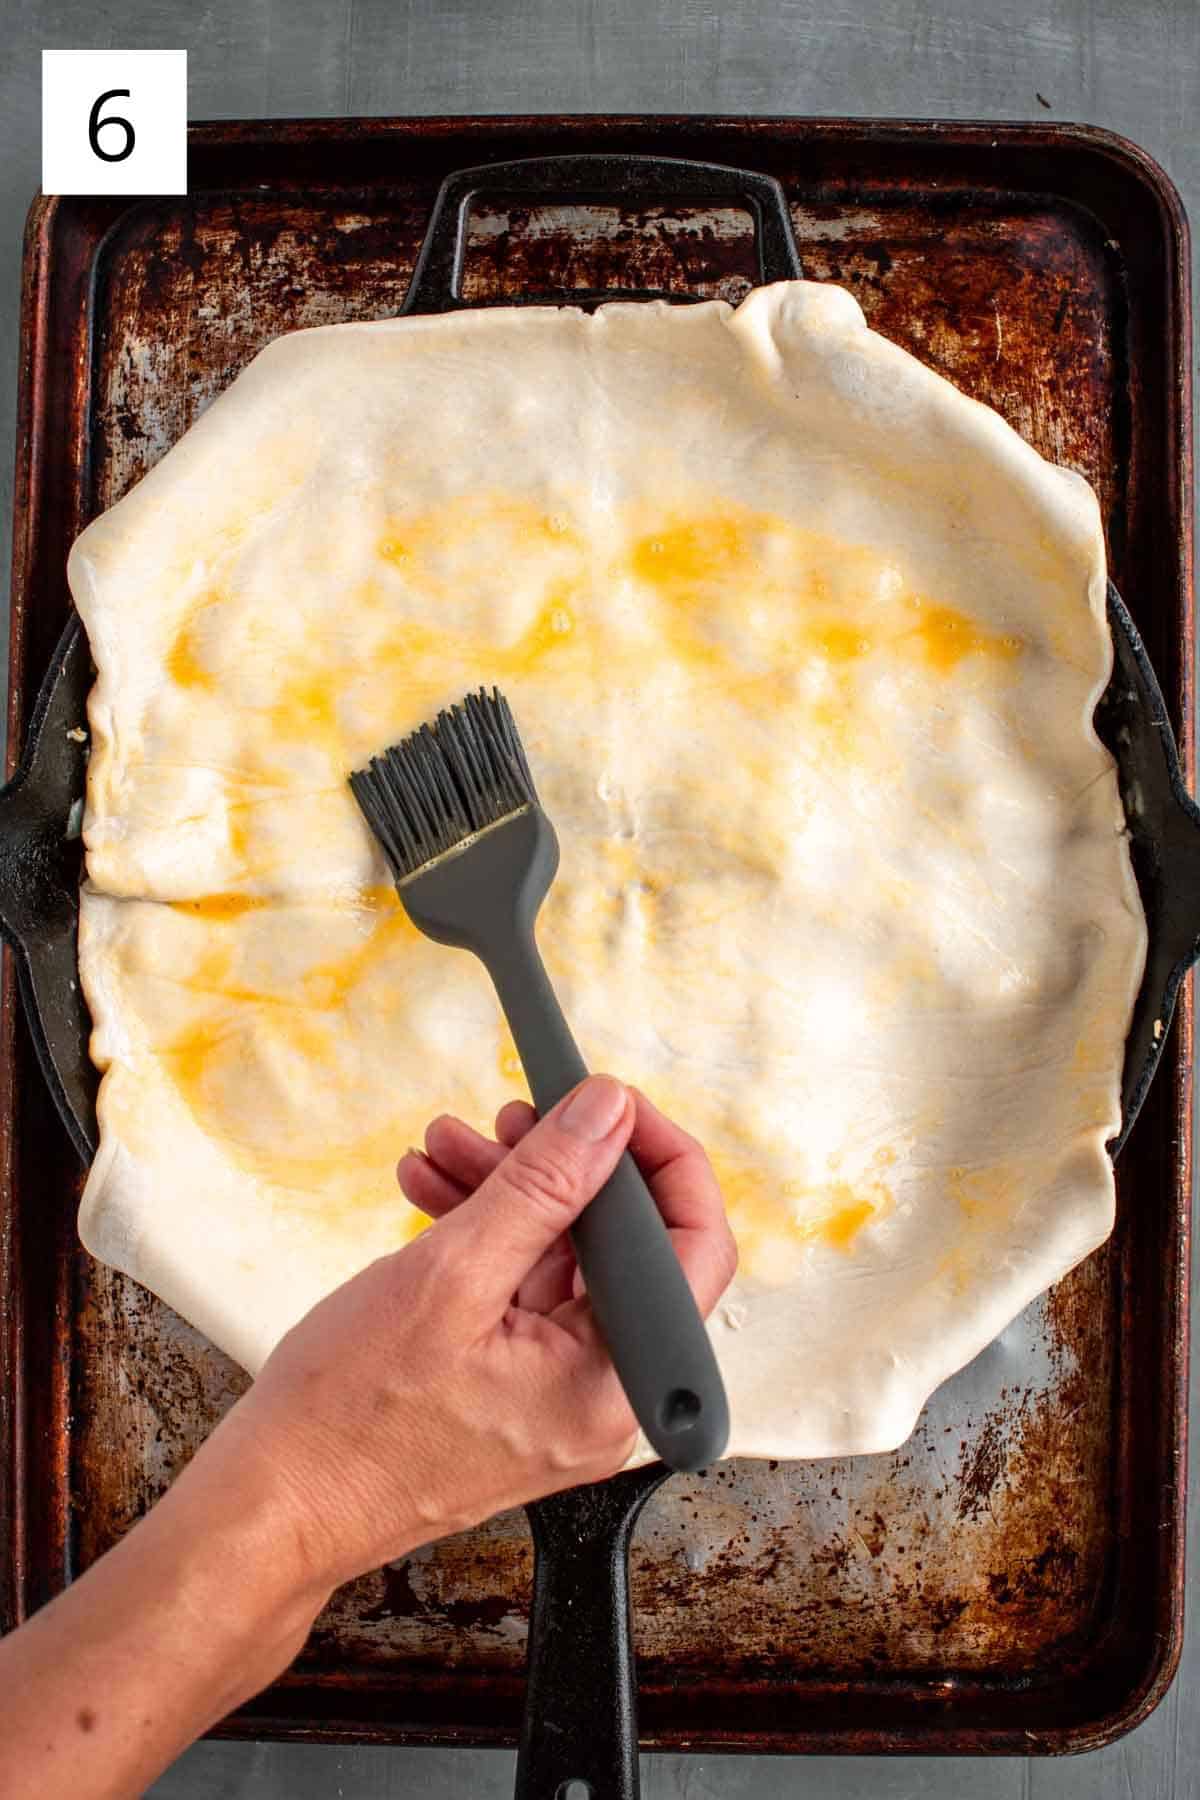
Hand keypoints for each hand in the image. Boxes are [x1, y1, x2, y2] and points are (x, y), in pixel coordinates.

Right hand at [191, 1075, 735, 1601]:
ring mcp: (560, 1399)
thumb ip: (543, 1185)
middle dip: (562, 1167)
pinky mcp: (518, 1394)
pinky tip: (434, 1193)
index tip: (604, 1103)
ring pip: (566, 1264)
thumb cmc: (347, 1419)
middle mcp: (605, 1400)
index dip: (657, 1157)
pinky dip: (487, 1241)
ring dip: (510, 1195)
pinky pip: (526, 1296)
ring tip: (445, 1147)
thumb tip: (609, 1113)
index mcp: (612, 1384)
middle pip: (625, 1249)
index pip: (692, 1246)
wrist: (275, 1505)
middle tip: (508, 1117)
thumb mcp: (450, 1275)